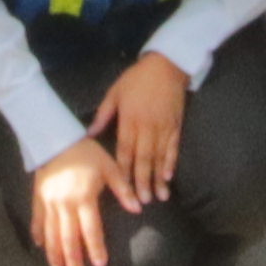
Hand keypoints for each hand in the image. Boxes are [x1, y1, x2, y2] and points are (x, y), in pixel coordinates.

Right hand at [27, 140, 121, 265]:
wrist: (55, 138)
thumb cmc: (86, 152)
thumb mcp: (109, 166)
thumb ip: (122, 189)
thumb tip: (138, 208)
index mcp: (84, 198)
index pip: (91, 229)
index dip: (96, 248)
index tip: (100, 264)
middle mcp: (65, 204)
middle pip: (69, 237)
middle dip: (73, 259)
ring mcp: (49, 203)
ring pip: (52, 233)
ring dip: (55, 253)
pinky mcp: (38, 198)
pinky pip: (38, 220)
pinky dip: (39, 235)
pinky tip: (41, 247)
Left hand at [97, 53, 191, 199]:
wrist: (167, 64)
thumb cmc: (137, 78)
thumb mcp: (115, 92)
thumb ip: (103, 114)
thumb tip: (89, 133)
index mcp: (130, 119)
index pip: (126, 150)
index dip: (124, 170)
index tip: (123, 188)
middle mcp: (147, 126)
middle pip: (144, 158)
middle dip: (143, 181)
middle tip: (144, 200)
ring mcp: (163, 127)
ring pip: (160, 156)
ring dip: (158, 177)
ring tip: (159, 196)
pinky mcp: (176, 125)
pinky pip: (173, 147)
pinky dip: (171, 162)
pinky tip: (169, 176)